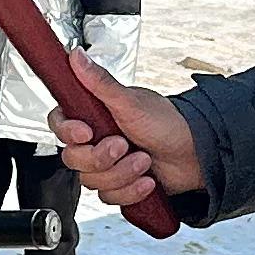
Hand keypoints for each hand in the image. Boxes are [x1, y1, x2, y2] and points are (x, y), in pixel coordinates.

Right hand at [49, 51, 204, 211]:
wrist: (194, 154)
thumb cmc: (166, 122)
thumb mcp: (130, 101)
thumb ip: (99, 82)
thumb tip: (77, 56)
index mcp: (93, 115)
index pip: (59, 125)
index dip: (68, 132)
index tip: (87, 133)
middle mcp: (96, 140)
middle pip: (73, 158)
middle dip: (102, 158)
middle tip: (123, 146)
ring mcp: (107, 165)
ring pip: (92, 181)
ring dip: (121, 174)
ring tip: (144, 160)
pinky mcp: (119, 185)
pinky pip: (109, 197)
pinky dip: (130, 191)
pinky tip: (147, 180)